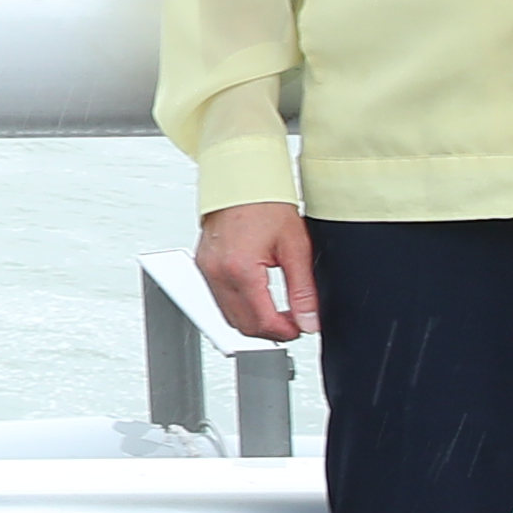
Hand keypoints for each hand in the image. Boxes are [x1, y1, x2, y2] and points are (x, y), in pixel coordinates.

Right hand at [197, 199, 317, 345]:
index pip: (262, 321)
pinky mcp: (203, 267)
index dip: (285, 332)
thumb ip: (303, 290)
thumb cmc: (266, 203)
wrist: (241, 179)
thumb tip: (309, 320)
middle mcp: (217, 273)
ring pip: (228, 317)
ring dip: (253, 322)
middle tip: (291, 322)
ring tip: (277, 311)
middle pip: (242, 325)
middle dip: (269, 331)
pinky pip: (219, 301)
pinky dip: (239, 307)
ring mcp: (206, 271)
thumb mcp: (296, 248)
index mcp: (241, 269)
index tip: (300, 328)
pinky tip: (257, 298)